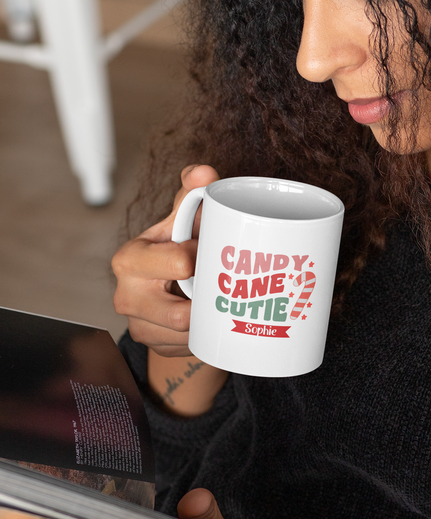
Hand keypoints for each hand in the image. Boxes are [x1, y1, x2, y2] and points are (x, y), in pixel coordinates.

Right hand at [113, 164, 219, 357]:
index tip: (208, 252)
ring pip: (189, 332)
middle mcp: (126, 295)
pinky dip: (204, 333)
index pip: (179, 262)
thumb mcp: (182, 221)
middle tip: (216, 283)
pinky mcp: (153, 345)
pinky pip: (189, 346)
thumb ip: (192, 196)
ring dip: (207, 319)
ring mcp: (138, 325)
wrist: (167, 287)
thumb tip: (204, 172)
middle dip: (205, 298)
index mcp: (130, 259)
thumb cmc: (176, 246)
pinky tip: (206, 317)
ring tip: (212, 300)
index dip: (204, 258)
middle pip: (180, 312)